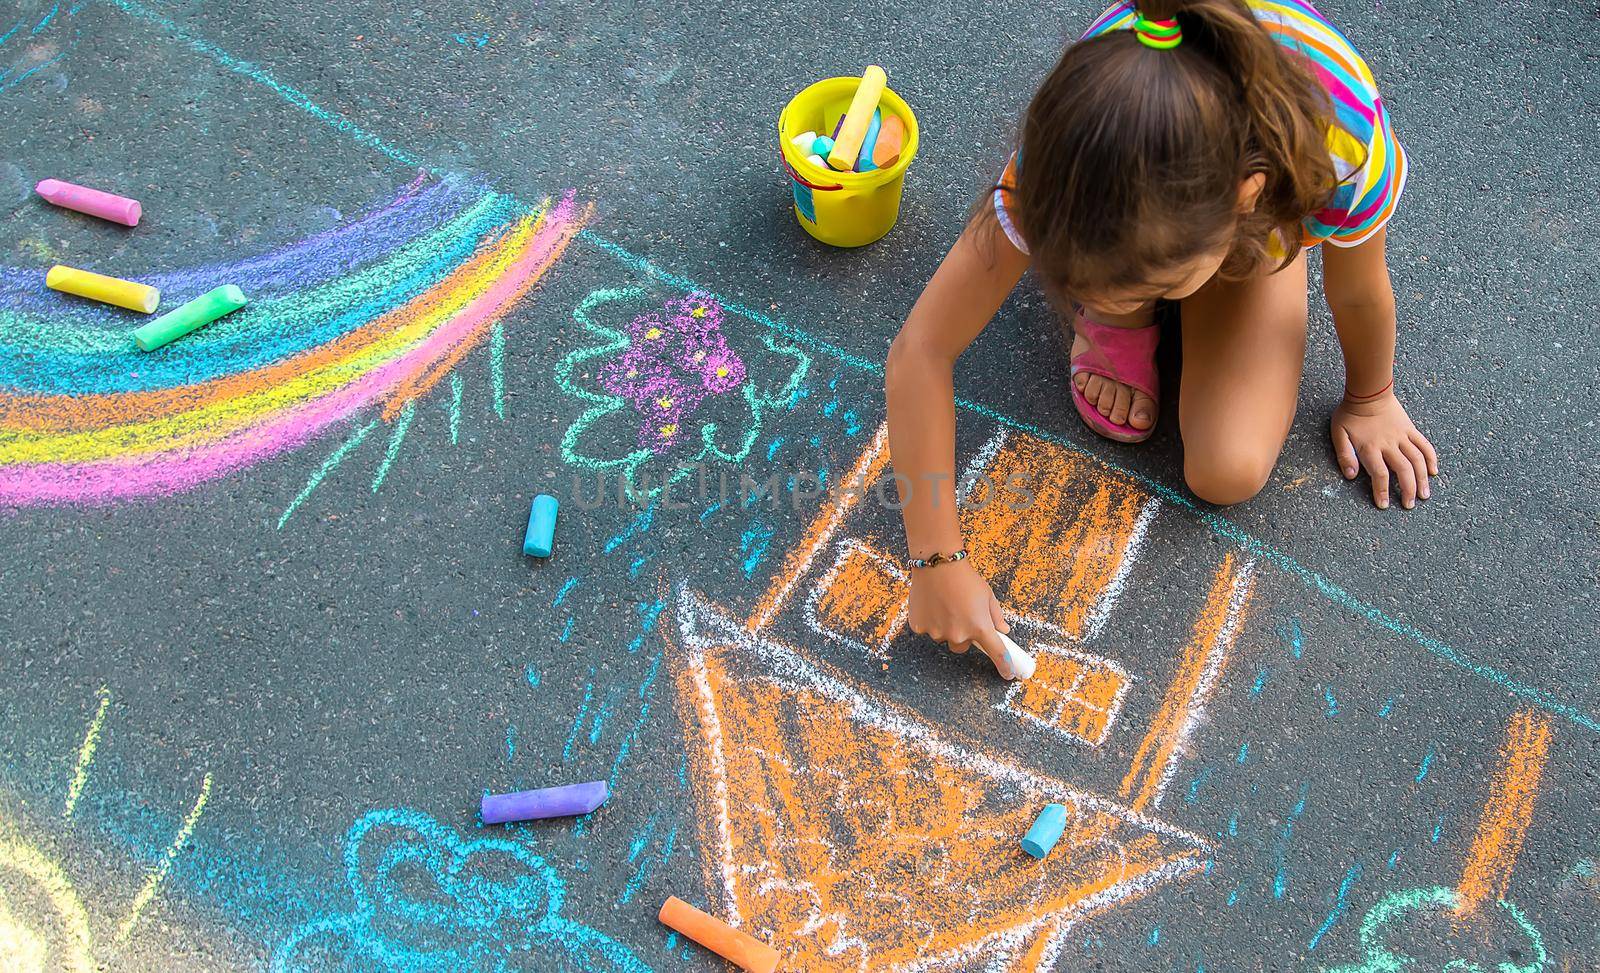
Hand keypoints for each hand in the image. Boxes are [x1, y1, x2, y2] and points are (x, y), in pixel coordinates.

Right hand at [906, 559, 1014, 676]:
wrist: (936, 562)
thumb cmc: (964, 577)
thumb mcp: (987, 595)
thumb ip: (995, 616)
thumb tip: (1002, 630)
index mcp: (979, 626)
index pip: (996, 653)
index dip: (1005, 666)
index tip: (1009, 674)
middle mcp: (958, 633)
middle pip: (963, 646)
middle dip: (964, 635)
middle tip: (961, 615)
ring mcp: (937, 632)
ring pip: (944, 638)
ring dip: (946, 627)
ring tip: (944, 604)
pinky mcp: (919, 626)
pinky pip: (928, 630)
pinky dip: (931, 621)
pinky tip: (931, 603)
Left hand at [1331, 389, 1438, 508]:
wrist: (1368, 392)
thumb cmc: (1350, 414)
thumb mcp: (1338, 434)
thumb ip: (1344, 455)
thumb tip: (1351, 475)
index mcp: (1370, 447)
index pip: (1379, 474)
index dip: (1382, 491)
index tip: (1384, 505)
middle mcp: (1389, 444)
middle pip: (1403, 470)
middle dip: (1407, 490)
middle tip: (1409, 505)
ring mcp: (1402, 436)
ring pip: (1417, 460)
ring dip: (1422, 479)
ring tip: (1424, 495)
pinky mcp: (1411, 430)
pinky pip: (1425, 445)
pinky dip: (1431, 458)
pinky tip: (1434, 472)